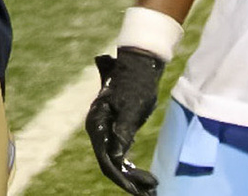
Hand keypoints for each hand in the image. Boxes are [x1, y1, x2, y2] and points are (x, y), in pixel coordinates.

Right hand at [84, 47, 164, 194]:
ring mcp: (105, 129)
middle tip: (150, 192)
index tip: (137, 191)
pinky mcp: (115, 129)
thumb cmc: (136, 85)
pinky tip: (144, 176)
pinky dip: (131, 167)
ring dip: (131, 176)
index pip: (106, 160)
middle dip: (129, 180)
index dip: (122, 179)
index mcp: (97, 124)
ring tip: (150, 188)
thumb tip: (117, 157)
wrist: (139, 65)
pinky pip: (120, 154)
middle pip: (110, 163)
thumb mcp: (132, 109)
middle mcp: (97, 129)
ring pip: (115, 160)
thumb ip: (123, 131)